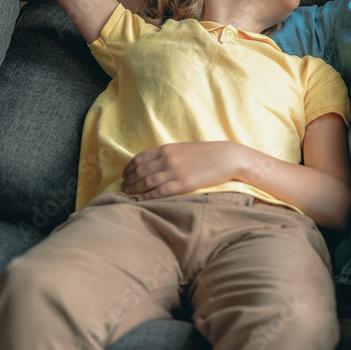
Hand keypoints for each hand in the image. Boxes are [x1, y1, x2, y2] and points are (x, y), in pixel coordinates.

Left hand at [121, 142, 243, 200]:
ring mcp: (175, 172)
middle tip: (123, 187)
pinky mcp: (184, 184)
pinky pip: (160, 192)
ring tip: (128, 194)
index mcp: (167, 148)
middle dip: (128, 180)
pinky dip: (147, 197)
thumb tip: (153, 164)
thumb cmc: (207, 153)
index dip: (129, 167)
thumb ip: (168, 154)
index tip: (124, 174)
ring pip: (147, 182)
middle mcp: (168, 159)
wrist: (227, 157)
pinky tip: (141, 200)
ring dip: (134, 189)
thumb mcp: (184, 149)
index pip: (140, 158)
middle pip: (140, 171)